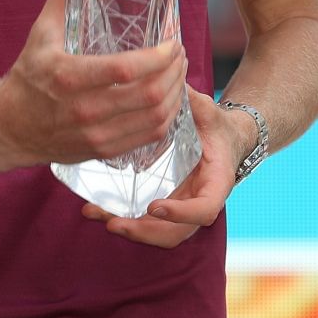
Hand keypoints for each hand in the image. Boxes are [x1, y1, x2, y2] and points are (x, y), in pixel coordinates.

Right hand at [0, 0, 187, 168]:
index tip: (172, 41)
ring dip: (176, 93)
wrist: (7, 128)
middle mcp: (86, 110)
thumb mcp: (39, 37)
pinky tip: (170, 100)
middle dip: (174, 71)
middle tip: (180, 54)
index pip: (127, 69)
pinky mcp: (103, 150)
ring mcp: (96, 134)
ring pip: (155, 118)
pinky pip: (149, 137)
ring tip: (179, 73)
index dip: (159, 55)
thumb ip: (60, 3)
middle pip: (149, 94)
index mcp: (71, 77)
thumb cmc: (26, 80)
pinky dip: (167, 117)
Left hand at [81, 87, 243, 247]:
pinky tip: (95, 210)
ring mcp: (182, 208)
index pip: (205, 209)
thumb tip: (175, 83)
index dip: (181, 213)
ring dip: (128, 230)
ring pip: (158, 234)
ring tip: (96, 215)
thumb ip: (195, 103)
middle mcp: (200, 202)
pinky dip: (123, 220)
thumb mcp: (209, 112)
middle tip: (113, 222)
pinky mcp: (166, 206)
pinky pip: (146, 223)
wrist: (222, 140)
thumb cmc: (216, 125)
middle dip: (143, 232)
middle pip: (175, 233)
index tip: (154, 206)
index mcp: (217, 183)